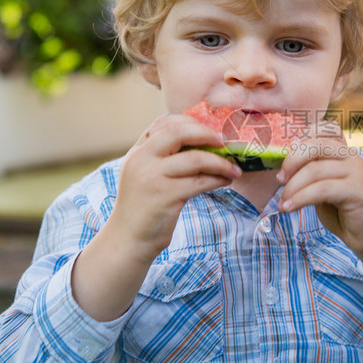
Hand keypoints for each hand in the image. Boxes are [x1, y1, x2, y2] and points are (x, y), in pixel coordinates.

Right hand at [72, 113, 241, 320]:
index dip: (191, 122)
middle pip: (179, 132)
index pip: (165, 122)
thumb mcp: (145, 174)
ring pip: (196, 158)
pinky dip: (218, 179)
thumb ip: (164, 157)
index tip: (211, 130)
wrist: (127, 240)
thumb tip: (204, 142)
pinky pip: (200, 182)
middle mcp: (142, 159)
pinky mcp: (165, 196)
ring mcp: (152, 177)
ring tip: (234, 168)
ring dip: (221, 162)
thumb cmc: (144, 207)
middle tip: (226, 142)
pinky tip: (226, 181)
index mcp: (138, 151)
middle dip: (207, 134)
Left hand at [276, 123, 362, 305]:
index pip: (322, 129)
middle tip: (279, 180)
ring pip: (315, 169)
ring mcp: (357, 171)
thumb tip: (284, 165)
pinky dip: (300, 198)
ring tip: (282, 204)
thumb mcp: (323, 187)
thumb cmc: (344, 212)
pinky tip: (289, 208)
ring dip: (292, 187)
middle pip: (315, 145)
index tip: (286, 163)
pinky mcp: (357, 190)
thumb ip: (310, 173)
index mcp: (344, 152)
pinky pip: (322, 189)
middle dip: (291, 162)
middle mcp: (352, 156)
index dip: (300, 140)